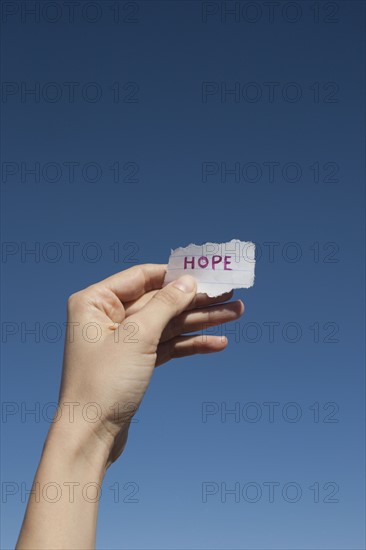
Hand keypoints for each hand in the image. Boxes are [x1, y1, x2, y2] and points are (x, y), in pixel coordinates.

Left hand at [54, 264, 243, 468]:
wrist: (91, 437)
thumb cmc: (104, 382)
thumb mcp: (138, 337)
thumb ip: (166, 305)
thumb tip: (189, 281)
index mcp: (96, 301)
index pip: (143, 277)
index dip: (176, 275)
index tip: (207, 272)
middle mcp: (107, 316)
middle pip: (161, 301)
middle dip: (197, 300)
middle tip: (231, 294)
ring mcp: (123, 340)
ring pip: (168, 324)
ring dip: (201, 321)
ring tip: (236, 312)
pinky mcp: (135, 362)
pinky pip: (167, 345)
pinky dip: (190, 344)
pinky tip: (218, 343)